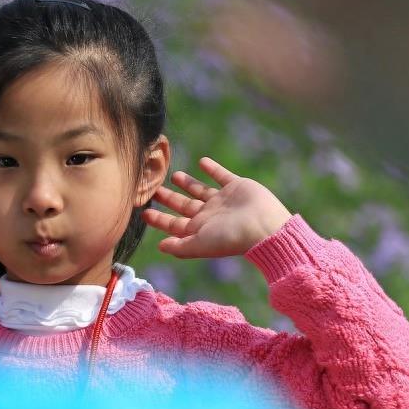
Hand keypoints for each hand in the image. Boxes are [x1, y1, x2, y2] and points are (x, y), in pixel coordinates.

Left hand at [142, 157, 291, 258]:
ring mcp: (224, 200)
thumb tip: (159, 248)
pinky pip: (222, 175)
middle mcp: (211, 215)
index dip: (160, 219)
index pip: (175, 224)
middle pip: (185, 206)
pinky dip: (212, 169)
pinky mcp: (237, 187)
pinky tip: (202, 161)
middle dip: (170, 199)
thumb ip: (181, 247)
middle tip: (154, 189)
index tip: (144, 212)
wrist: (264, 227)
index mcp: (201, 229)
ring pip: (200, 190)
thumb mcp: (201, 244)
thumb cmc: (231, 238)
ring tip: (174, 175)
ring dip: (188, 183)